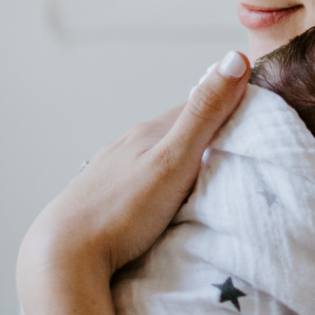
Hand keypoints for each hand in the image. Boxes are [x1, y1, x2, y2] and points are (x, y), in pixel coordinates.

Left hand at [17, 51, 249, 303]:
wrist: (61, 257)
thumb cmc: (122, 212)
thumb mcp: (175, 160)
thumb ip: (205, 113)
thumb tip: (235, 57)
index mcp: (147, 133)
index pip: (195, 107)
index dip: (225, 107)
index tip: (252, 117)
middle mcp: (125, 146)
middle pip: (172, 132)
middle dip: (201, 136)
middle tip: (233, 151)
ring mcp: (107, 173)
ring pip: (150, 157)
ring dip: (175, 162)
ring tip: (198, 180)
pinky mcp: (96, 200)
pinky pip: (133, 183)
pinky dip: (152, 185)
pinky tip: (155, 202)